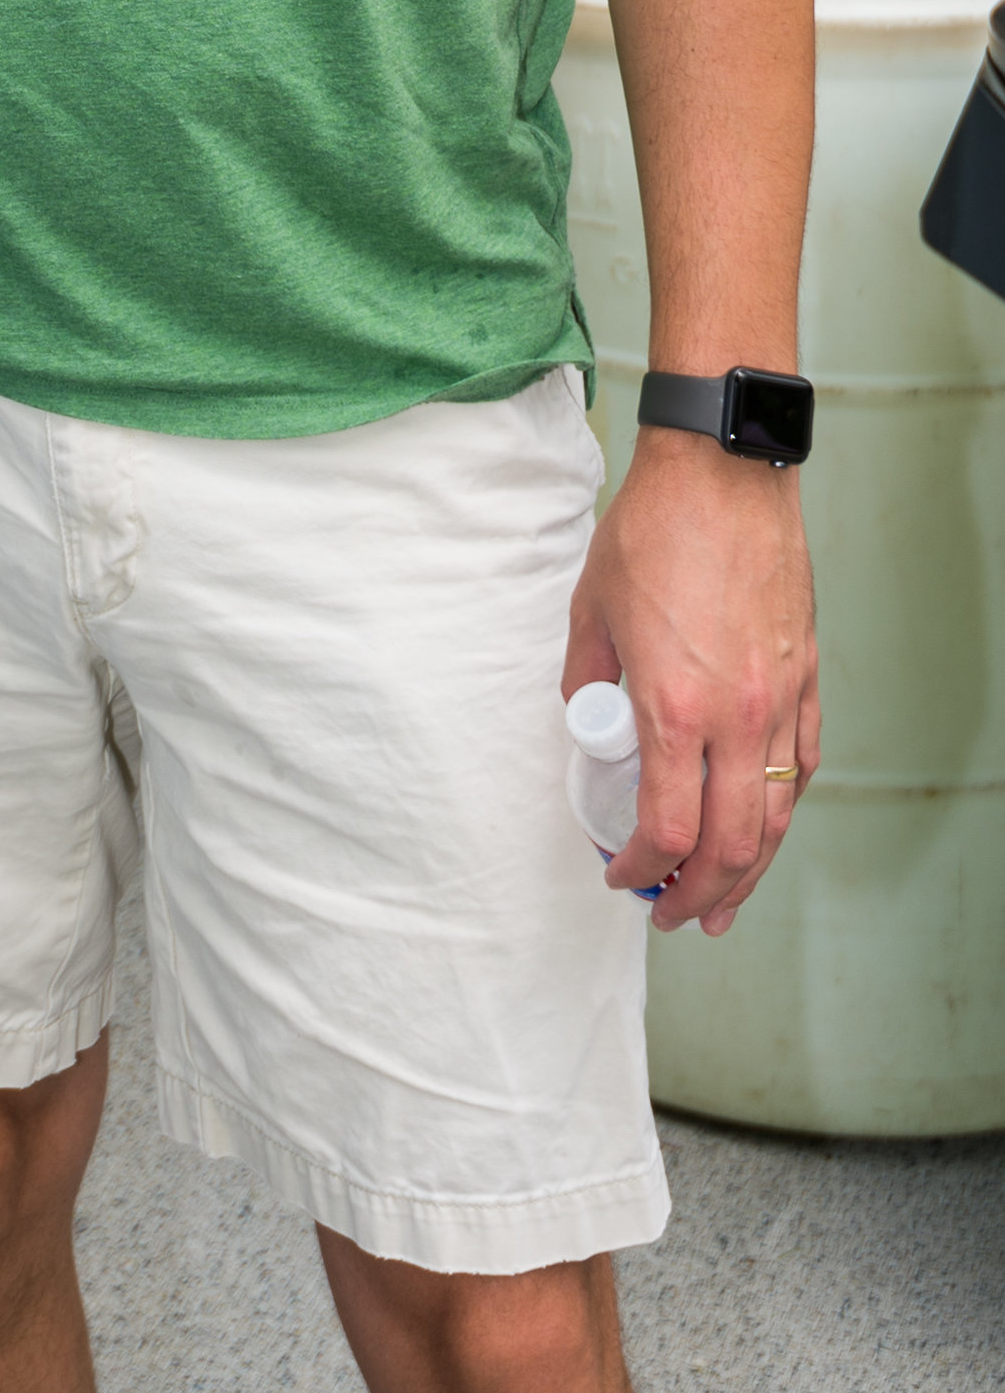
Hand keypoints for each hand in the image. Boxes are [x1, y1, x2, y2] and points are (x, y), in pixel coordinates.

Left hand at [566, 429, 819, 932]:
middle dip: (699, 896)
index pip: (667, 828)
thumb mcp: (591, 609)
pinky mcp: (807, 679)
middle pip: (730, 845)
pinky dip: (783, 810)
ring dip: (749, 872)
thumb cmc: (652, 530)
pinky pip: (804, 766)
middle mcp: (737, 717)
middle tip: (673, 918)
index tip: (619, 876)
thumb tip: (588, 722)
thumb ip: (586, 678)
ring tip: (723, 904)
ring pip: (777, 818)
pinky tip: (763, 829)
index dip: (641, 869)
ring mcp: (781, 701)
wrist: (723, 474)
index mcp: (674, 706)